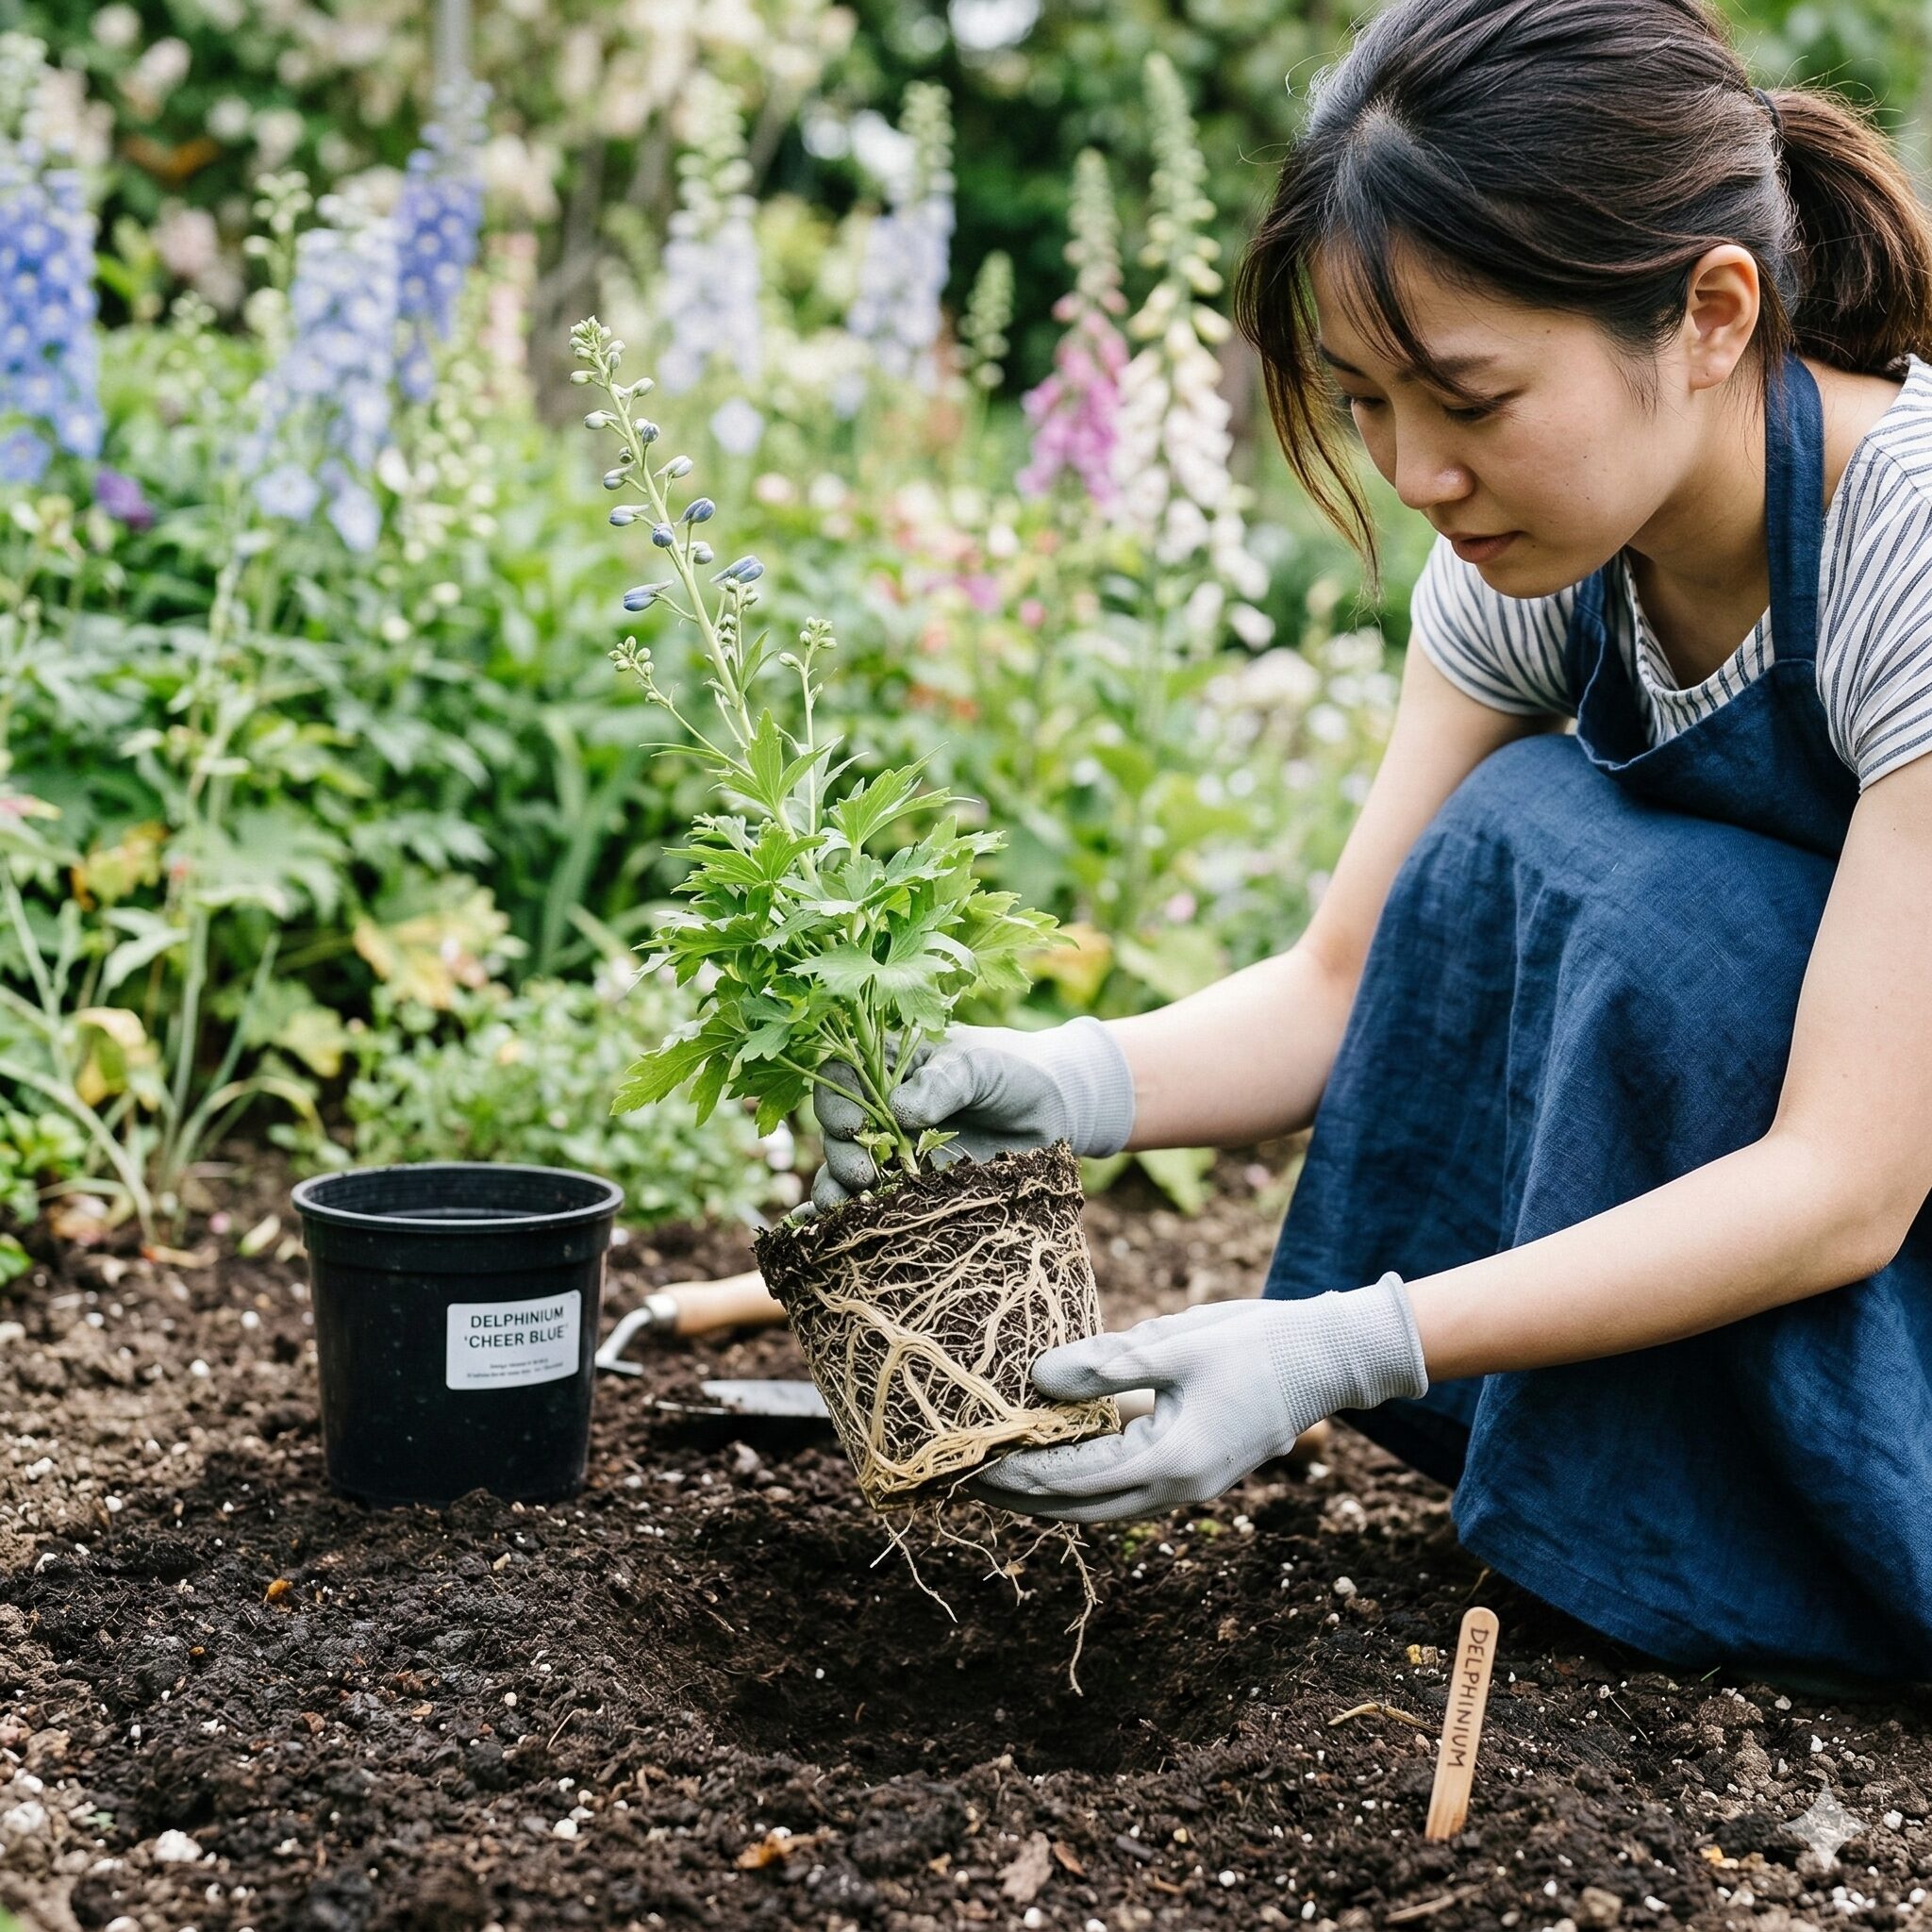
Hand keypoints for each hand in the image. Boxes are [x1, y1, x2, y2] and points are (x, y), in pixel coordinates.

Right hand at [802, 1017, 1134, 1216]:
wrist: (1054, 1108)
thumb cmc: (1013, 1070)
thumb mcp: (979, 1065)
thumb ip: (943, 1082)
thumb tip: (899, 1111)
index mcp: (889, 1067)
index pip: (840, 1078)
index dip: (834, 1101)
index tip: (851, 1126)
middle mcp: (881, 1110)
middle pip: (837, 1132)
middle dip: (841, 1154)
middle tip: (862, 1175)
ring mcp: (895, 1151)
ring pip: (846, 1172)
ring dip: (838, 1192)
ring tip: (849, 1209)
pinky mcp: (913, 1188)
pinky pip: (873, 1205)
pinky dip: (850, 1220)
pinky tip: (835, 1236)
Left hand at [962, 1274, 1427, 1522]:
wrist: (1328, 1356)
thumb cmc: (1256, 1343)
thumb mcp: (1173, 1345)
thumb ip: (1103, 1365)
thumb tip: (1035, 1379)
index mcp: (1169, 1463)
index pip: (1068, 1482)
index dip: (1011, 1474)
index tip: (964, 1461)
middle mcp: (1175, 1488)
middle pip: (1076, 1509)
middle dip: (1018, 1496)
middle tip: (961, 1478)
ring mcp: (1188, 1486)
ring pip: (1099, 1505)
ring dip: (1048, 1493)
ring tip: (996, 1471)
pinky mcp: (1194, 1471)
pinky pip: (1123, 1487)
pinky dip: (1082, 1479)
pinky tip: (1056, 1453)